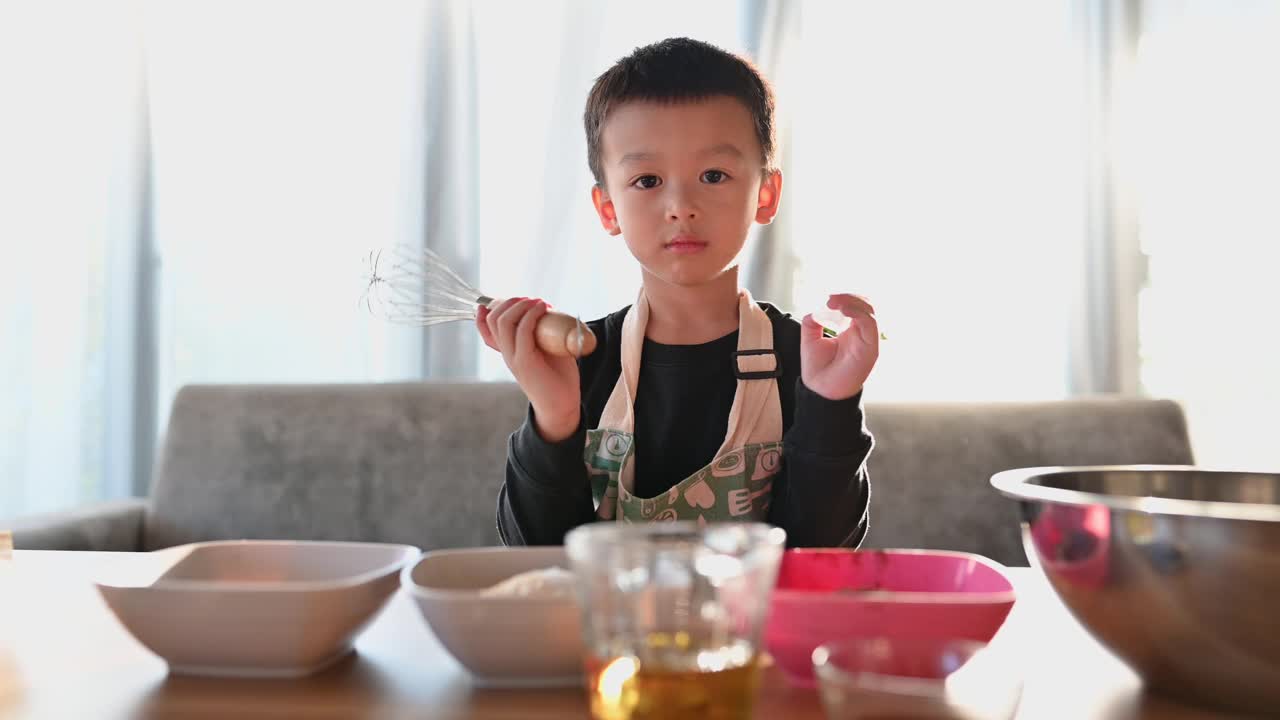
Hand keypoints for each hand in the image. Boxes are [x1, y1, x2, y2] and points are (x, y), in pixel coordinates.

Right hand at [476, 298, 581, 441]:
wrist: (562, 406)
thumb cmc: (558, 378)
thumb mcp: (547, 350)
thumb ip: (542, 335)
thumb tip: (548, 309)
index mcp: (508, 351)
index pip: (486, 328)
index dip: (488, 309)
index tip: (510, 299)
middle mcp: (506, 353)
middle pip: (493, 319)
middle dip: (510, 301)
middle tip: (532, 300)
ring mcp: (513, 358)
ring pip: (503, 322)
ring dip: (521, 305)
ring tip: (539, 302)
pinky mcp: (525, 362)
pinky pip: (522, 332)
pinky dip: (531, 315)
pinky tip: (543, 307)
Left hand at [800, 293, 879, 400]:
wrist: (819, 391)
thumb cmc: (817, 369)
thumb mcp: (810, 338)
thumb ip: (814, 320)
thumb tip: (818, 307)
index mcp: (851, 330)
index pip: (856, 305)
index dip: (844, 297)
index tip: (826, 298)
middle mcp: (862, 334)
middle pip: (866, 304)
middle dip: (849, 296)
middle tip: (830, 298)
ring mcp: (868, 340)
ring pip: (870, 310)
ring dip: (851, 301)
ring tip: (832, 302)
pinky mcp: (871, 348)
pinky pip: (870, 323)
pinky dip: (857, 312)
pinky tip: (842, 310)